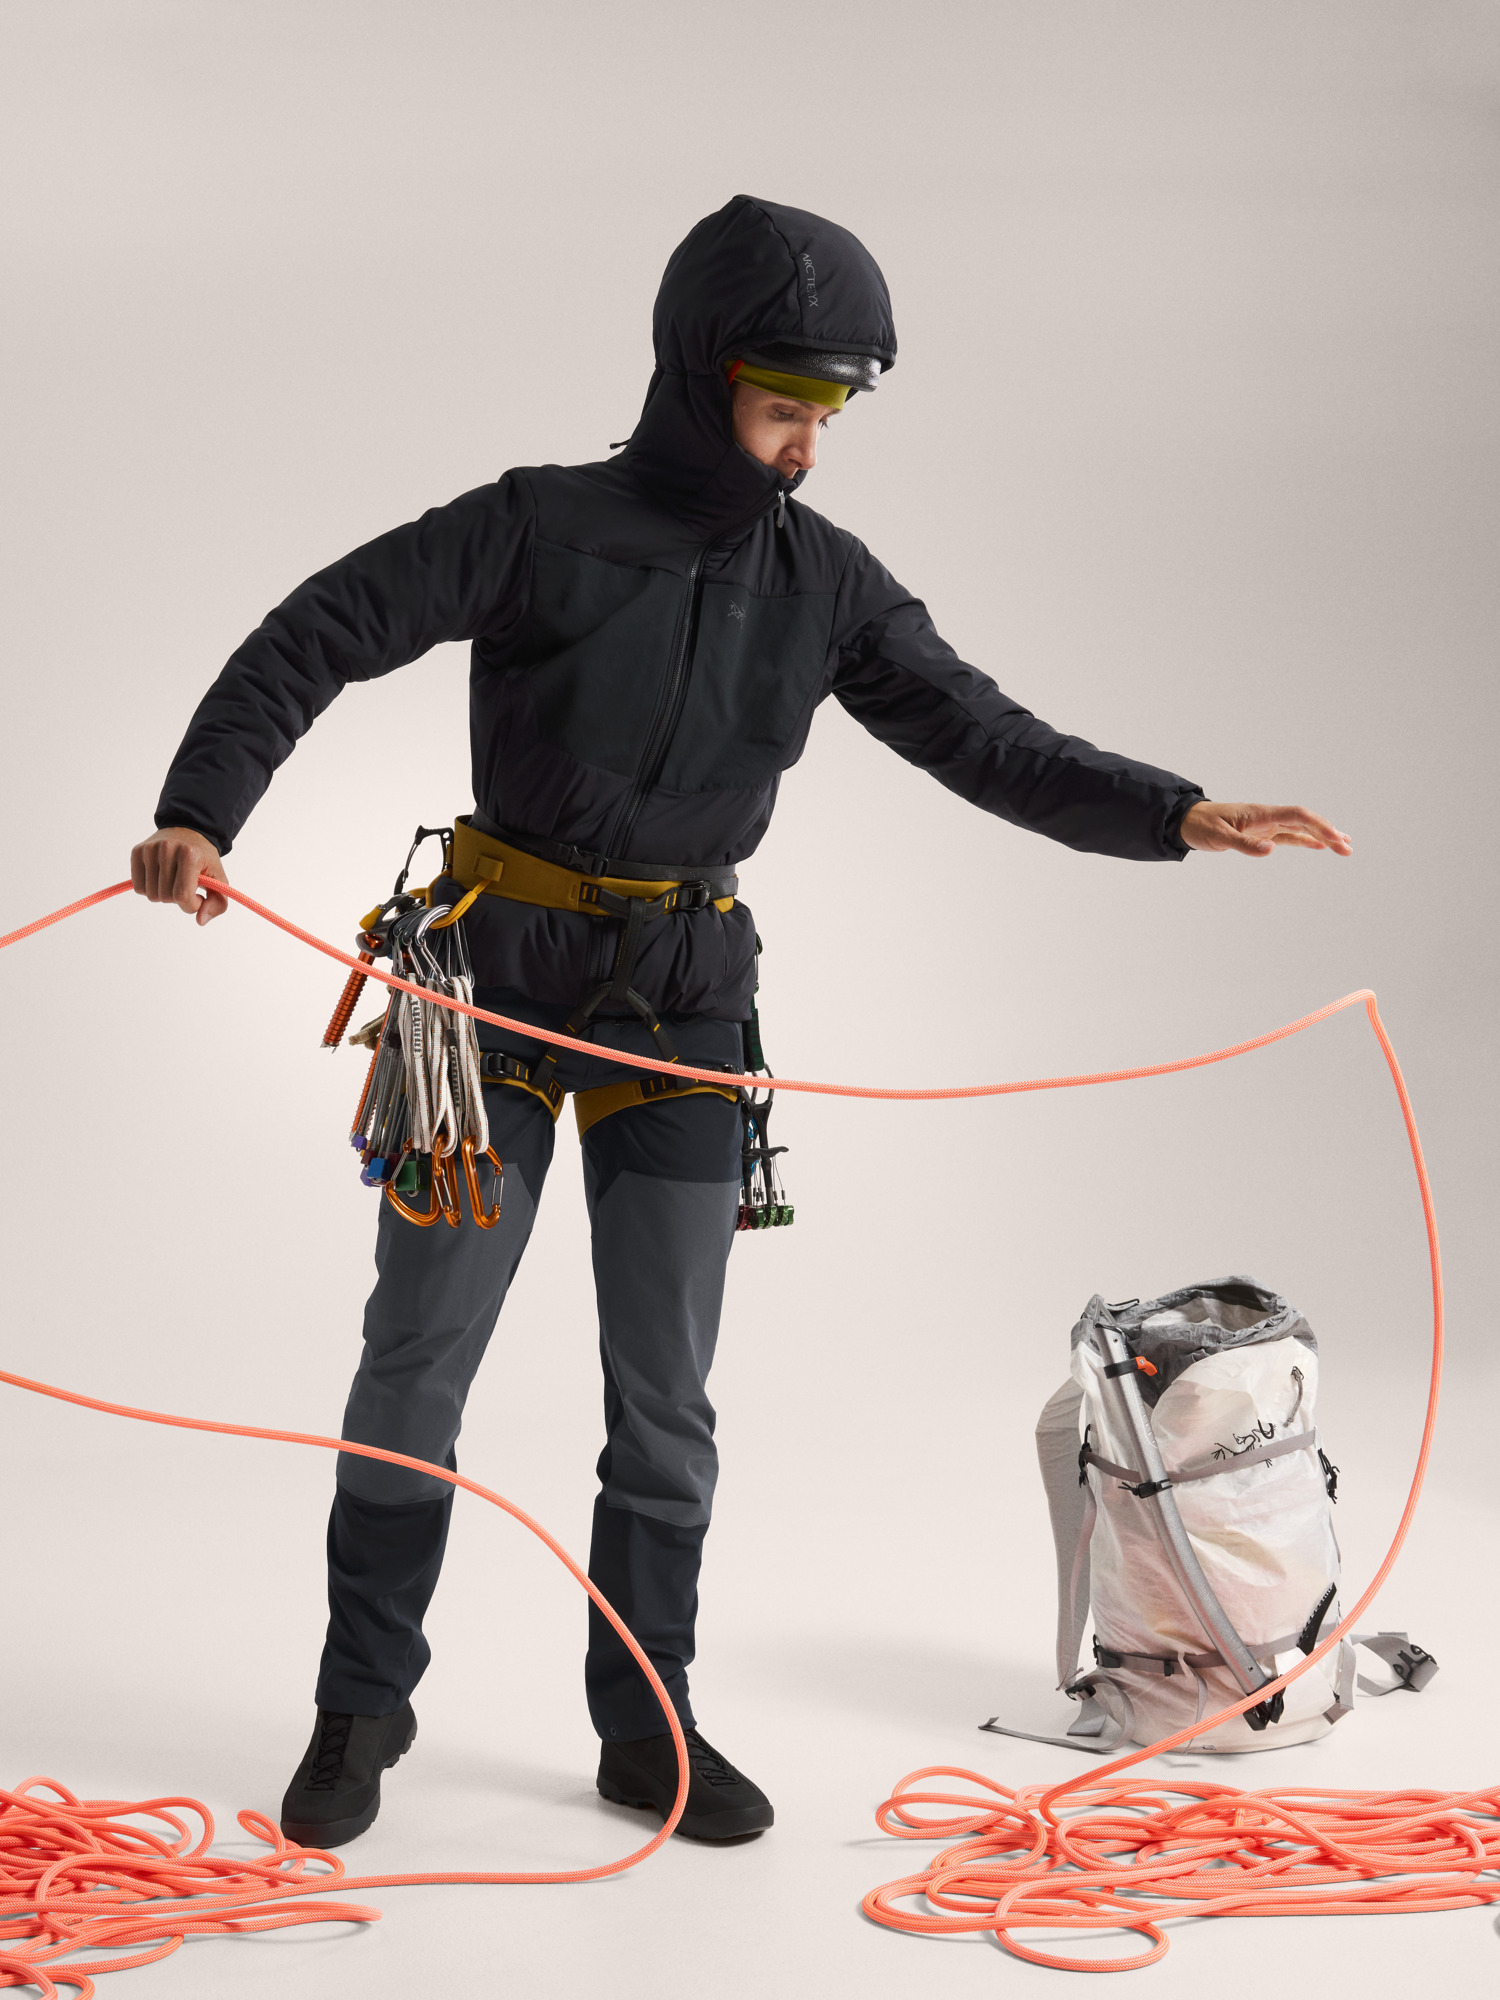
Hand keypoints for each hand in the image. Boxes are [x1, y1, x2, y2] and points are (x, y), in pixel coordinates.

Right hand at [130, 826, 228, 923]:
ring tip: (173, 880)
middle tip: (185, 885)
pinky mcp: (137, 851)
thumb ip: (218, 903)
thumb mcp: (219, 880)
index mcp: (190, 855)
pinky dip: (150, 889)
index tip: (198, 897)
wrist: (190, 831)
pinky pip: (138, 887)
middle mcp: (167, 848)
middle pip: (165, 897)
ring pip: (150, 894)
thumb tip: (200, 921)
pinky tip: (161, 877)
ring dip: (163, 894)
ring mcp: (150, 849)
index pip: (182, 896)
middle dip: (178, 899)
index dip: (191, 905)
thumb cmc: (204, 860)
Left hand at [1179, 801, 1350, 858]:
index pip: (1298, 816)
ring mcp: (1266, 825)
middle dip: (1328, 832)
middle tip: (1348, 848)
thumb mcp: (1218, 837)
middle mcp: (1268, 817)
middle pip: (1305, 821)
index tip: (1334, 839)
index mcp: (1261, 814)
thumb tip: (1271, 850)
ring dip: (1322, 836)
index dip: (1319, 826)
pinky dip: (1305, 840)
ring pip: (1301, 828)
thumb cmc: (1200, 825)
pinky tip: (1319, 846)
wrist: (1185, 820)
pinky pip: (1289, 836)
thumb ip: (1244, 844)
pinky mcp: (1261, 833)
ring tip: (1344, 846)